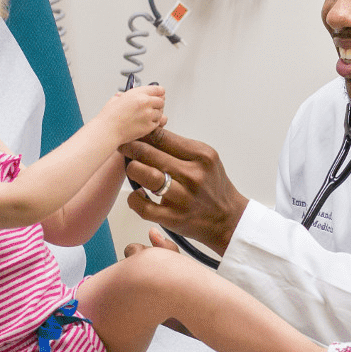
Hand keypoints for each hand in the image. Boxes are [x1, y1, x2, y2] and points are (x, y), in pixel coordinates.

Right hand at [98, 85, 166, 142]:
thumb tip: (125, 95)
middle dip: (158, 104)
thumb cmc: (109, 116)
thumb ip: (125, 95)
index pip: (158, 89)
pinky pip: (158, 123)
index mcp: (138, 94)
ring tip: (146, 116)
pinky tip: (146, 122)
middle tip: (152, 106)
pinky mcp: (149, 127)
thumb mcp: (116, 98)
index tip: (160, 94)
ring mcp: (148, 115)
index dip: (159, 92)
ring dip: (156, 114)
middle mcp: (145, 103)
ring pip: (161, 113)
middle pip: (161, 101)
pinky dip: (154, 123)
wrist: (108, 130)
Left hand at [120, 126, 249, 254]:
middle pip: (149, 153)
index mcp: (201, 156)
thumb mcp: (205, 159)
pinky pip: (142, 206)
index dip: (142, 133)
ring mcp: (182, 198)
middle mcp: (192, 175)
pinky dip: (134, 198)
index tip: (133, 132)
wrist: (228, 219)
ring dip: (132, 170)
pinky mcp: (173, 218)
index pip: (162, 137)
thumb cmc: (213, 186)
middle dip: (130, 147)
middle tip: (123, 146)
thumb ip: (180, 146)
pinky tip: (138, 193)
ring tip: (133, 169)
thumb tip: (150, 133)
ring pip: (144, 175)